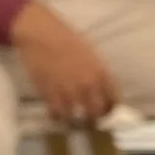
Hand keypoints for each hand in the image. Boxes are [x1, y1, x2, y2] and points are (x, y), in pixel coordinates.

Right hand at [10, 1, 116, 125]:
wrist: (41, 33)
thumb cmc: (66, 38)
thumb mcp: (91, 54)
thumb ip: (98, 73)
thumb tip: (102, 89)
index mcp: (101, 73)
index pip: (114, 101)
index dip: (111, 109)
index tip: (106, 111)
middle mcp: (88, 85)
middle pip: (97, 113)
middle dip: (95, 118)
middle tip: (90, 118)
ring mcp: (69, 92)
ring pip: (78, 119)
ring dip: (76, 120)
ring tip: (73, 118)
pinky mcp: (50, 95)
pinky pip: (57, 115)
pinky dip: (58, 116)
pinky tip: (57, 112)